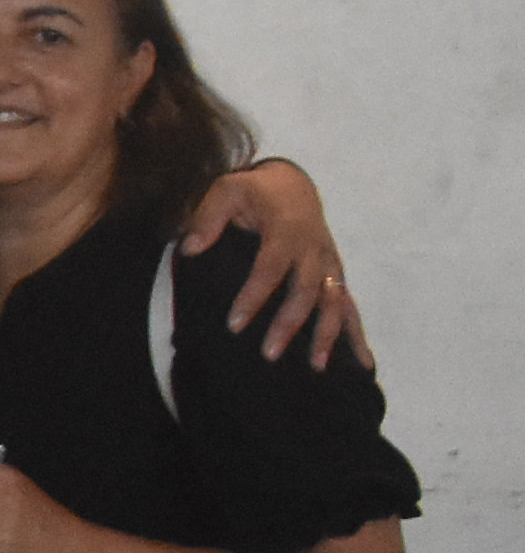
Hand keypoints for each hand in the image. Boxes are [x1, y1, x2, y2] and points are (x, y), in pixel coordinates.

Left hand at [185, 159, 359, 368]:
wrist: (292, 185)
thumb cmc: (254, 192)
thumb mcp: (227, 191)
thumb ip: (208, 217)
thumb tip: (189, 248)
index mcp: (287, 230)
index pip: (270, 268)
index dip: (254, 296)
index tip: (234, 324)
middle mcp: (314, 249)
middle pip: (305, 291)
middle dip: (289, 324)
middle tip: (268, 354)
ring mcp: (328, 263)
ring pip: (335, 301)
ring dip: (327, 334)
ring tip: (316, 367)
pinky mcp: (334, 274)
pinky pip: (349, 305)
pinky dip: (356, 334)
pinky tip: (362, 364)